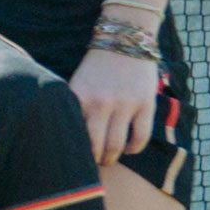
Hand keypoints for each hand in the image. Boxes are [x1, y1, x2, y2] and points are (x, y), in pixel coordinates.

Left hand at [69, 46, 159, 165]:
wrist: (124, 42)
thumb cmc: (95, 68)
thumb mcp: (76, 83)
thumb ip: (72, 106)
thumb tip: (64, 135)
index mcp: (78, 98)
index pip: (73, 134)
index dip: (72, 153)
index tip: (70, 162)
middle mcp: (100, 103)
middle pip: (95, 146)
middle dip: (92, 161)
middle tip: (91, 167)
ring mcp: (124, 104)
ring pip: (116, 145)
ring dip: (111, 158)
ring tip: (108, 160)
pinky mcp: (145, 104)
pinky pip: (140, 137)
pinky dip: (133, 148)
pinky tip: (128, 149)